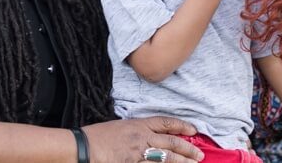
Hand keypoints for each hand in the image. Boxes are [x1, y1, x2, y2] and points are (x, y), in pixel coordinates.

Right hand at [82, 117, 203, 162]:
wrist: (81, 147)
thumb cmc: (96, 137)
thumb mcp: (119, 127)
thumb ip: (136, 132)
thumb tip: (149, 138)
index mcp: (138, 124)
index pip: (165, 123)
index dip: (181, 126)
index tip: (194, 130)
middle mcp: (141, 137)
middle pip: (171, 142)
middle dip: (188, 149)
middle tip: (200, 156)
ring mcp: (137, 153)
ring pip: (166, 158)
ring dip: (181, 162)